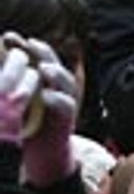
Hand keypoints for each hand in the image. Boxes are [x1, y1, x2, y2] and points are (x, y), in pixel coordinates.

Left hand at [6, 35, 78, 187]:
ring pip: (64, 81)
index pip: (33, 57)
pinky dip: (57, 99)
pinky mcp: (66, 119)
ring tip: (43, 68)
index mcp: (39, 81)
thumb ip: (7, 87)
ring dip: (55, 72)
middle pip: (52, 62)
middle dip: (41, 51)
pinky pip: (66, 105)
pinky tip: (46, 95)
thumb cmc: (23, 128)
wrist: (42, 156)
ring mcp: (63, 101)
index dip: (22, 46)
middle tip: (28, 43)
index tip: (7, 37)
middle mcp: (54, 87)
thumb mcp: (13, 104)